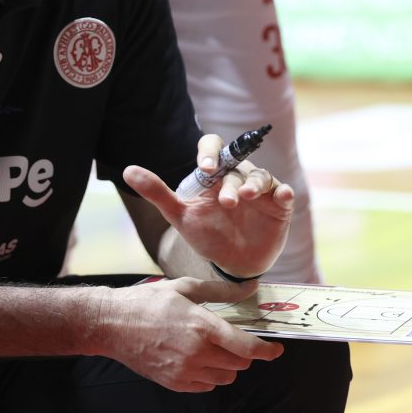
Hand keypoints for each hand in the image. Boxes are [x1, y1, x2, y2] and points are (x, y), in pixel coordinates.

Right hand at [94, 276, 281, 391]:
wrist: (112, 325)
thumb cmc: (146, 302)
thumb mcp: (184, 288)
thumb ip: (220, 291)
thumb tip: (249, 288)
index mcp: (201, 325)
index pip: (246, 346)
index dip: (267, 350)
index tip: (275, 349)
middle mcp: (196, 352)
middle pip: (240, 363)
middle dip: (244, 353)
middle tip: (233, 339)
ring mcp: (185, 370)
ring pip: (226, 377)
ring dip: (228, 366)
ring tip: (214, 349)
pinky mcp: (175, 383)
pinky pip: (206, 386)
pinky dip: (210, 375)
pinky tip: (198, 359)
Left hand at [124, 135, 293, 278]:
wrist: (233, 264)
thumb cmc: (207, 235)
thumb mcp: (180, 215)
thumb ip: (157, 193)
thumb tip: (127, 170)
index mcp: (215, 175)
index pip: (213, 148)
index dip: (210, 153)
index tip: (205, 168)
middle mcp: (238, 176)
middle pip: (237, 166)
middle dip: (230, 183)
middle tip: (226, 202)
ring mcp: (260, 191)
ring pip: (260, 176)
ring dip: (254, 184)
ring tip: (245, 196)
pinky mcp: (279, 205)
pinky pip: (284, 193)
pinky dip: (283, 192)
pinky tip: (282, 195)